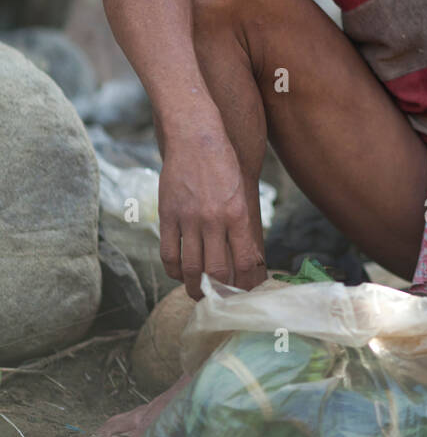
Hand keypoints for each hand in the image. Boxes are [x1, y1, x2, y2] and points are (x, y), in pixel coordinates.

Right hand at [157, 124, 266, 299]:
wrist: (195, 136)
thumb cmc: (223, 164)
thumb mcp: (242, 192)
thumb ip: (243, 224)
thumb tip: (249, 260)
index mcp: (238, 214)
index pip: (246, 261)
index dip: (247, 284)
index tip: (246, 293)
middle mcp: (214, 219)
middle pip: (218, 271)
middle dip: (221, 292)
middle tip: (221, 300)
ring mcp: (189, 218)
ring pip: (191, 268)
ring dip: (195, 287)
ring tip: (198, 293)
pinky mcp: (168, 215)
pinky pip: (168, 253)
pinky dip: (173, 271)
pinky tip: (178, 274)